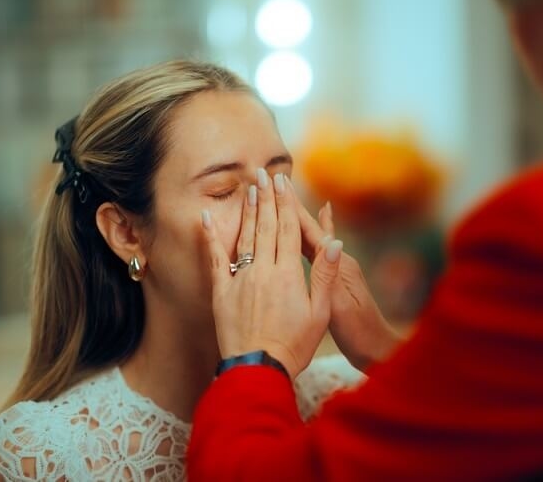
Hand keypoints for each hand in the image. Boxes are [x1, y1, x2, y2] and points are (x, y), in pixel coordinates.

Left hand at [201, 169, 341, 377]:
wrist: (258, 369)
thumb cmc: (294, 345)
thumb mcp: (320, 313)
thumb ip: (325, 276)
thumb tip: (335, 244)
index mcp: (288, 274)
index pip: (288, 230)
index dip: (286, 204)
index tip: (284, 183)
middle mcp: (263, 270)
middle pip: (265, 226)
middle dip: (266, 198)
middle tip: (264, 174)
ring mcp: (240, 279)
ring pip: (244, 237)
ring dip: (247, 210)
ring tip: (248, 188)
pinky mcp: (222, 292)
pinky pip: (215, 259)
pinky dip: (211, 236)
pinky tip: (206, 217)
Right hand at [293, 193, 401, 371]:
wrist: (376, 349)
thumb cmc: (358, 332)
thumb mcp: (339, 306)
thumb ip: (331, 275)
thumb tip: (330, 242)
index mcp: (337, 264)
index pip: (311, 231)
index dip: (293, 209)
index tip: (278, 186)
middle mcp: (337, 261)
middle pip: (309, 229)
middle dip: (291, 207)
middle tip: (275, 183)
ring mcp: (336, 270)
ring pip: (309, 239)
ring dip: (295, 220)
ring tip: (282, 199)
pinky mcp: (333, 281)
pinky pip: (313, 254)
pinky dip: (305, 241)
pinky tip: (307, 231)